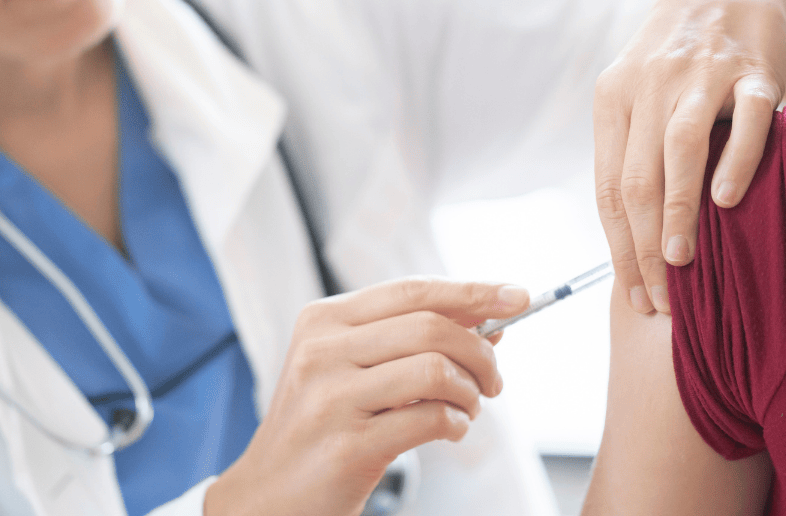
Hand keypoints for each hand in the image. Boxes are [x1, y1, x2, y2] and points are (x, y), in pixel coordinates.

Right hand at [204, 277, 529, 515]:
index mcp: (324, 320)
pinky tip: (449, 430)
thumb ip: (409, 338)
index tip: (518, 297)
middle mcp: (322, 351)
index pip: (413, 290)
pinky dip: (454, 424)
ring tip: (468, 408)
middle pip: (431, 327)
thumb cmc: (319, 427)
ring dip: (470, 392)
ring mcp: (331, 398)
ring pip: (434, 370)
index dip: (472, 291)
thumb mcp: (350, 368)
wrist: (267, 496)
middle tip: (494, 381)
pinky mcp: (347, 446)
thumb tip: (487, 317)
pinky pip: (428, 420)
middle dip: (481, 353)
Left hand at [594, 0, 785, 313]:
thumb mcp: (639, 96)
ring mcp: (701, 74)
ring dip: (678, 211)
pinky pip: (746, 119)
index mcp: (614, 99)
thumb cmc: (677, 61)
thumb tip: (632, 242)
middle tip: (661, 297)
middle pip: (637, 178)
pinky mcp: (752, 68)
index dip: (619, 248)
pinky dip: (736, 160)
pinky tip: (728, 201)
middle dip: (644, 246)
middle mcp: (649, 85)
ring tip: (682, 261)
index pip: (610, 188)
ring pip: (680, 150)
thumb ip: (634, 155)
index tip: (635, 295)